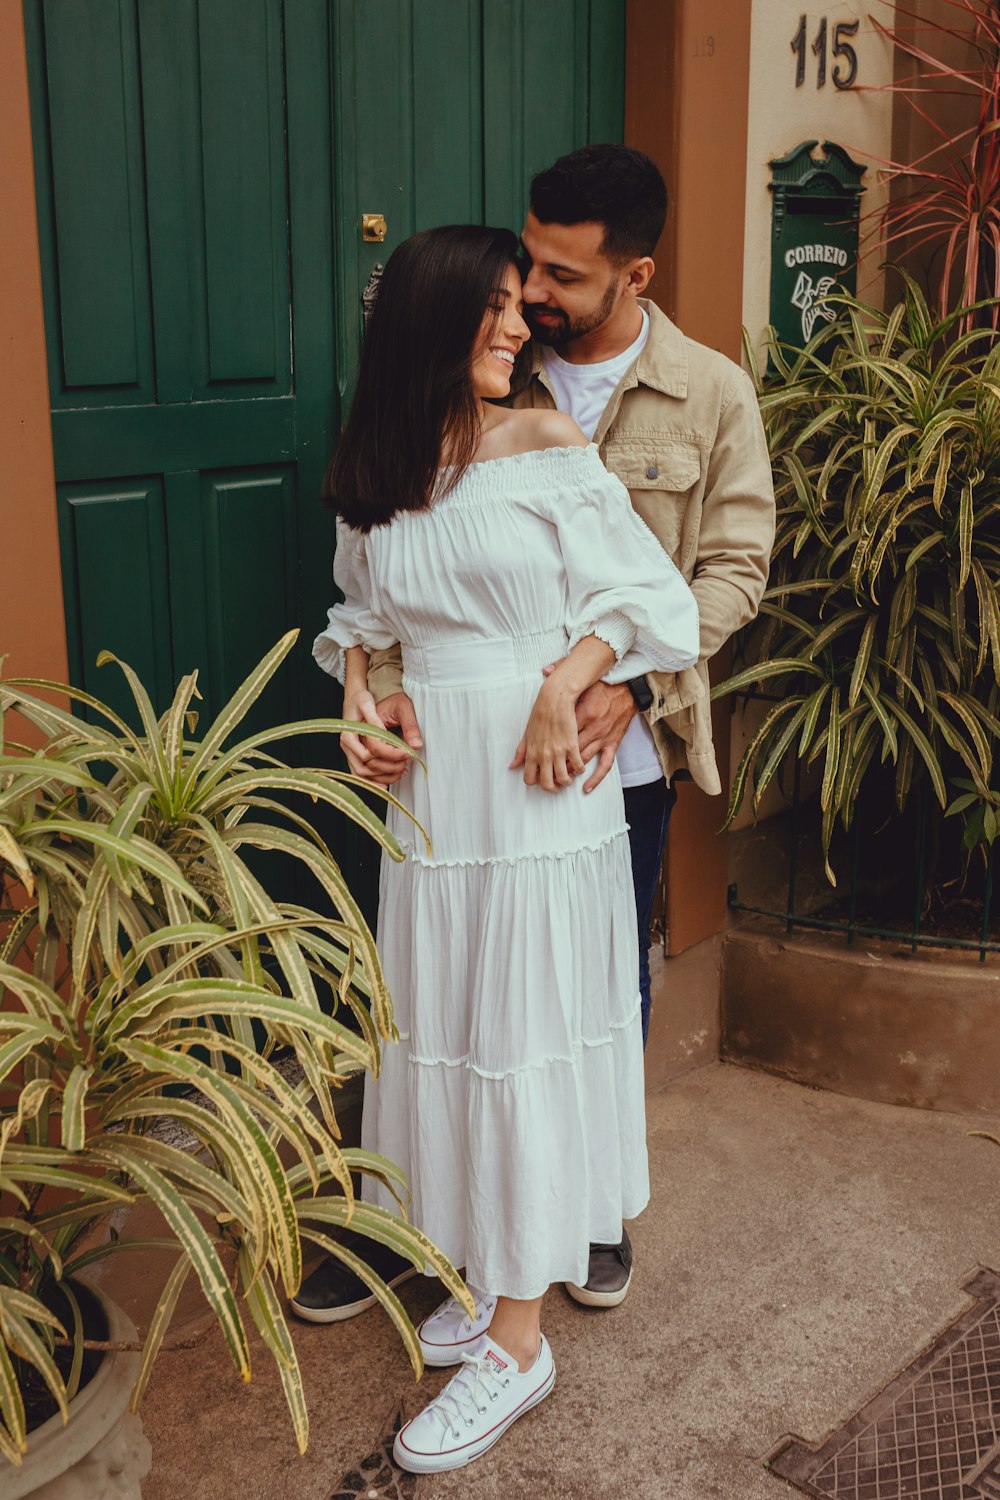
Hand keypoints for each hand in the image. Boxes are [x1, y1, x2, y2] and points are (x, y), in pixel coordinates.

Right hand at [356, 691, 422, 786]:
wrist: (361, 699)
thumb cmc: (375, 700)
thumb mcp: (400, 706)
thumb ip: (408, 724)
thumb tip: (415, 745)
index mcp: (357, 728)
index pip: (375, 748)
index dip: (393, 754)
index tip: (408, 753)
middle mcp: (350, 742)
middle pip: (368, 765)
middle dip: (390, 767)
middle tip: (407, 761)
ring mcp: (350, 750)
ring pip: (363, 773)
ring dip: (384, 776)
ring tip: (402, 770)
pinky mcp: (354, 755)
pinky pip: (361, 773)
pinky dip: (375, 780)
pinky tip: (390, 780)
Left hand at [509, 679, 585, 792]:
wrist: (554, 700)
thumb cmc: (540, 715)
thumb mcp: (527, 734)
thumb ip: (520, 752)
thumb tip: (512, 766)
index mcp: (532, 753)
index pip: (529, 779)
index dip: (536, 783)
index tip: (542, 779)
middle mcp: (544, 755)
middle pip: (547, 784)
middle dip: (553, 788)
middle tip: (558, 784)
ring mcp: (558, 752)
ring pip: (563, 778)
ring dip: (567, 781)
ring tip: (570, 776)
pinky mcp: (572, 746)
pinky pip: (578, 765)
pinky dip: (580, 769)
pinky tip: (579, 765)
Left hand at [542, 663, 636, 793]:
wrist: (629, 690)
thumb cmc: (604, 686)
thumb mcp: (583, 681)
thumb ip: (562, 675)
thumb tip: (544, 670)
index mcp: (581, 713)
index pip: (560, 733)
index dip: (547, 746)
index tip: (535, 754)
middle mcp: (592, 728)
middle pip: (569, 750)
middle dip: (556, 762)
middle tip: (543, 771)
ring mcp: (603, 737)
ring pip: (583, 759)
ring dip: (570, 770)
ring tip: (557, 779)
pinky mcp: (613, 743)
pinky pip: (605, 764)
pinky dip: (595, 778)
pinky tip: (585, 787)